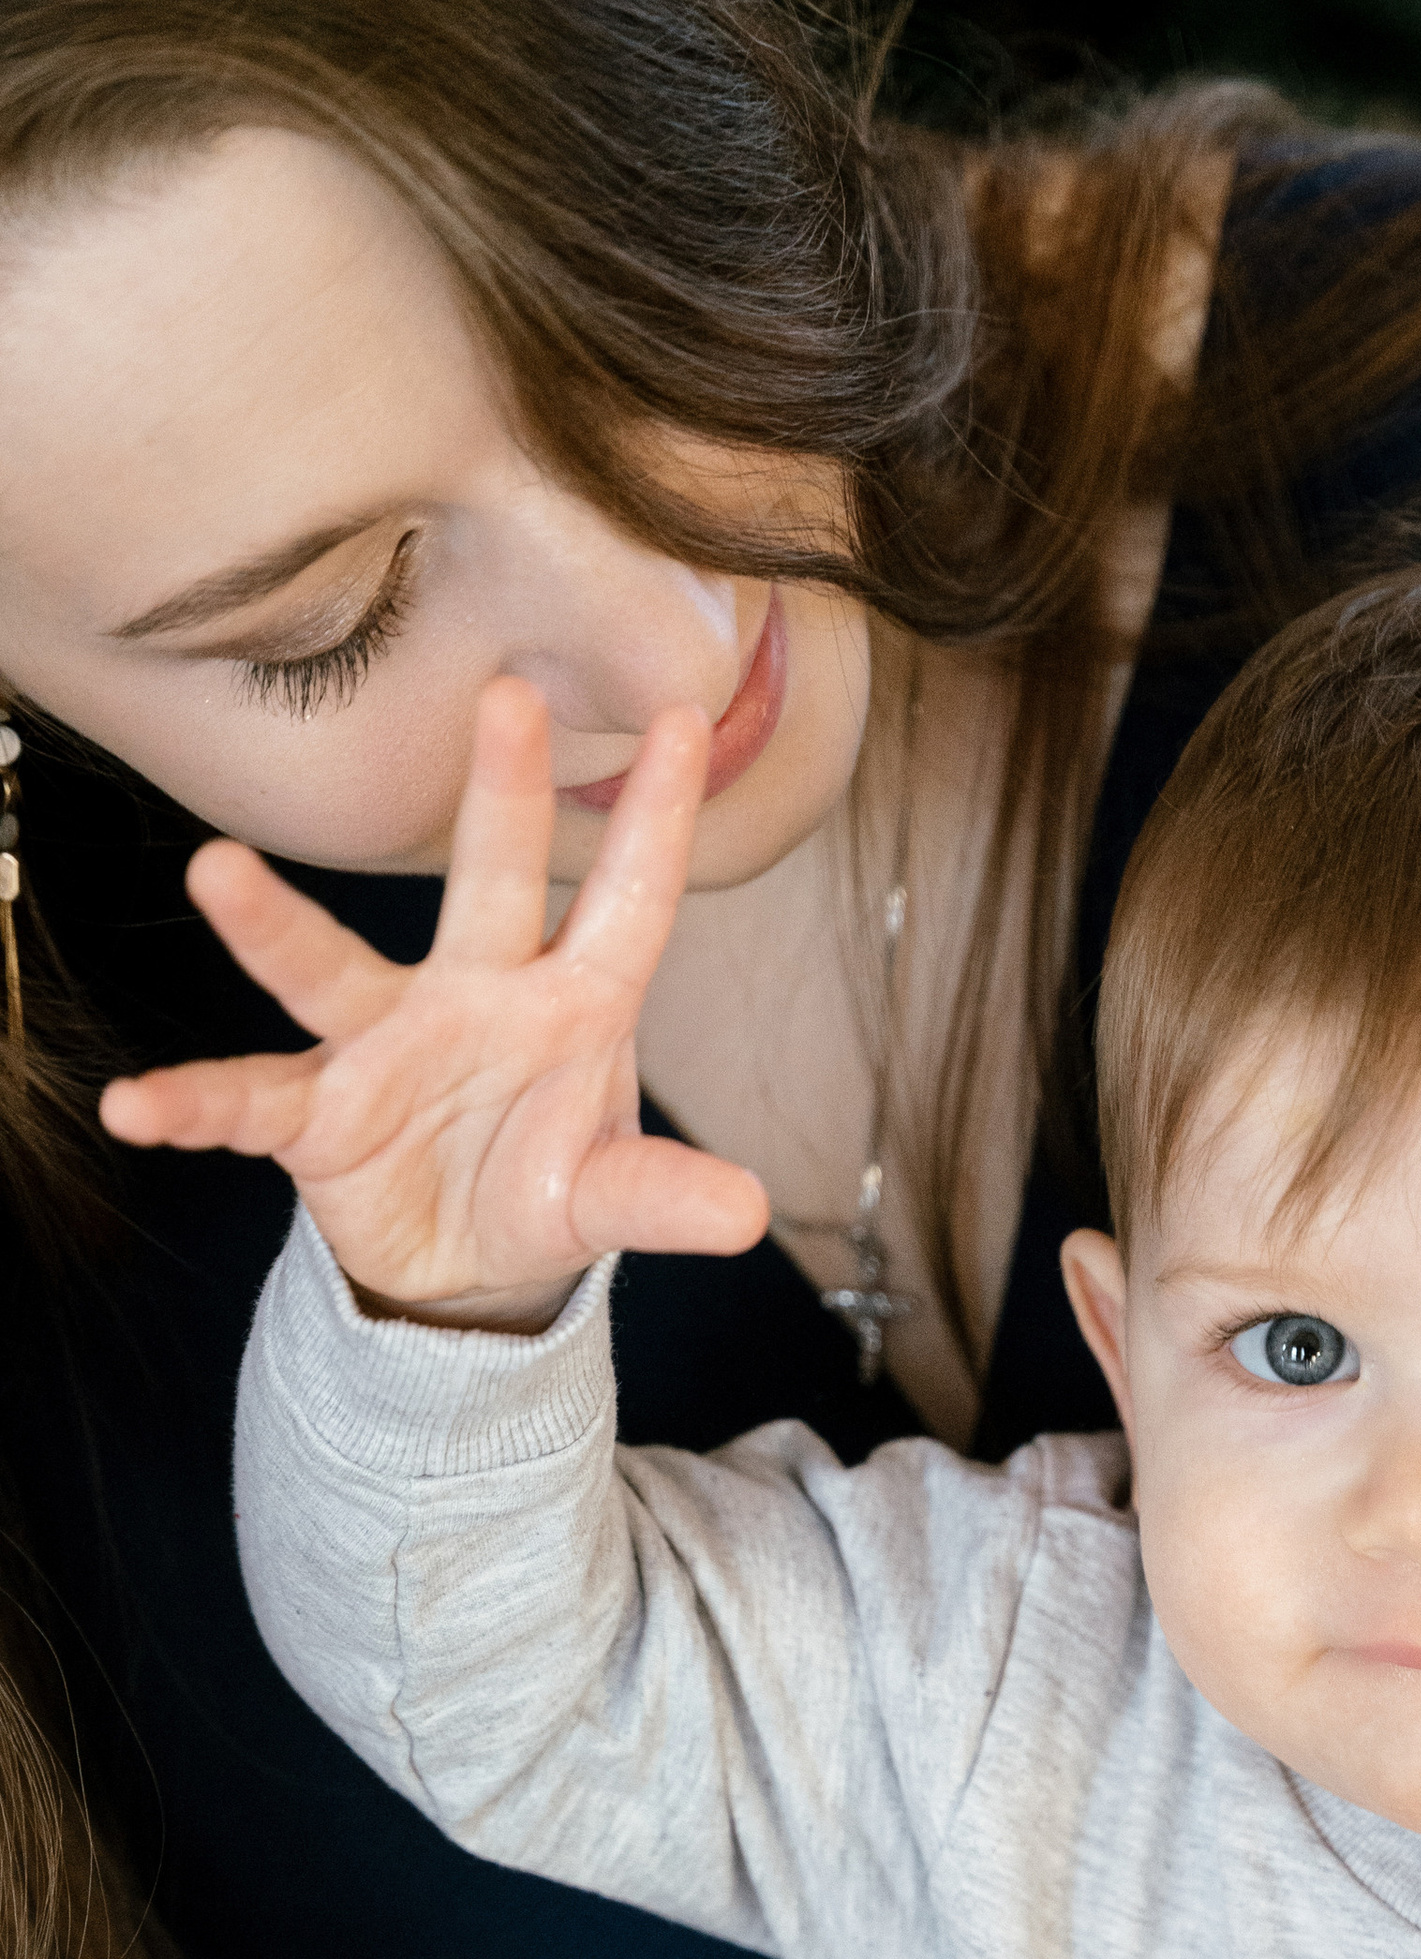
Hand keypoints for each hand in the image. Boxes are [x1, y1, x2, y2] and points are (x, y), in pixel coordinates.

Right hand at [98, 678, 766, 1327]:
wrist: (460, 1265)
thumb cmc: (539, 1188)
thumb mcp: (606, 1198)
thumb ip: (662, 1196)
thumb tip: (745, 1214)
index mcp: (569, 1007)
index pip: (628, 902)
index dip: (658, 820)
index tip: (687, 721)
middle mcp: (473, 997)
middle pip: (488, 886)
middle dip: (498, 795)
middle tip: (505, 692)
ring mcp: (384, 1045)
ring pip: (332, 969)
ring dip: (275, 925)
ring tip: (216, 871)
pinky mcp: (316, 1112)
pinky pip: (244, 1101)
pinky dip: (190, 1104)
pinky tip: (137, 1108)